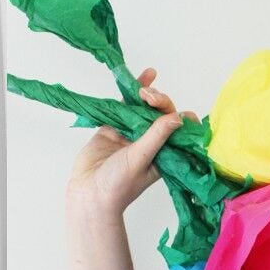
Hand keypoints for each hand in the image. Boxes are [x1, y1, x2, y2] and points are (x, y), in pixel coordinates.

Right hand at [65, 66, 199, 218]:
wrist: (88, 193)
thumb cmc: (117, 185)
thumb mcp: (140, 159)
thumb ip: (157, 136)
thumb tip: (178, 117)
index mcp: (164, 154)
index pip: (177, 131)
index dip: (181, 118)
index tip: (181, 112)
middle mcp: (150, 143)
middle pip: (161, 115)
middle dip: (160, 102)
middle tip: (150, 98)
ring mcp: (131, 134)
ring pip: (144, 108)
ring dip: (148, 93)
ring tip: (147, 84)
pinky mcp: (113, 128)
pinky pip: (125, 106)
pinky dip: (132, 92)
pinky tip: (145, 76)